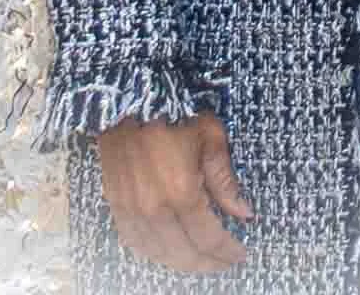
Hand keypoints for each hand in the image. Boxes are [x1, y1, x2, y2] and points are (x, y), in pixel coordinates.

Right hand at [96, 112, 254, 273]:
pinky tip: (166, 251)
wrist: (131, 96)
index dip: (227, 251)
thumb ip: (225, 180)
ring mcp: (131, 208)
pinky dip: (152, 252)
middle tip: (223, 262)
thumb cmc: (177, 111)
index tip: (240, 254)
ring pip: (158, 253)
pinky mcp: (116, 202)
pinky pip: (134, 241)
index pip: (208, 238)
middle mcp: (154, 208)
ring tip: (199, 260)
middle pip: (184, 253)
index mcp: (182, 191)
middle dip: (208, 263)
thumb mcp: (211, 136)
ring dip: (181, 262)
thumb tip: (243, 213)